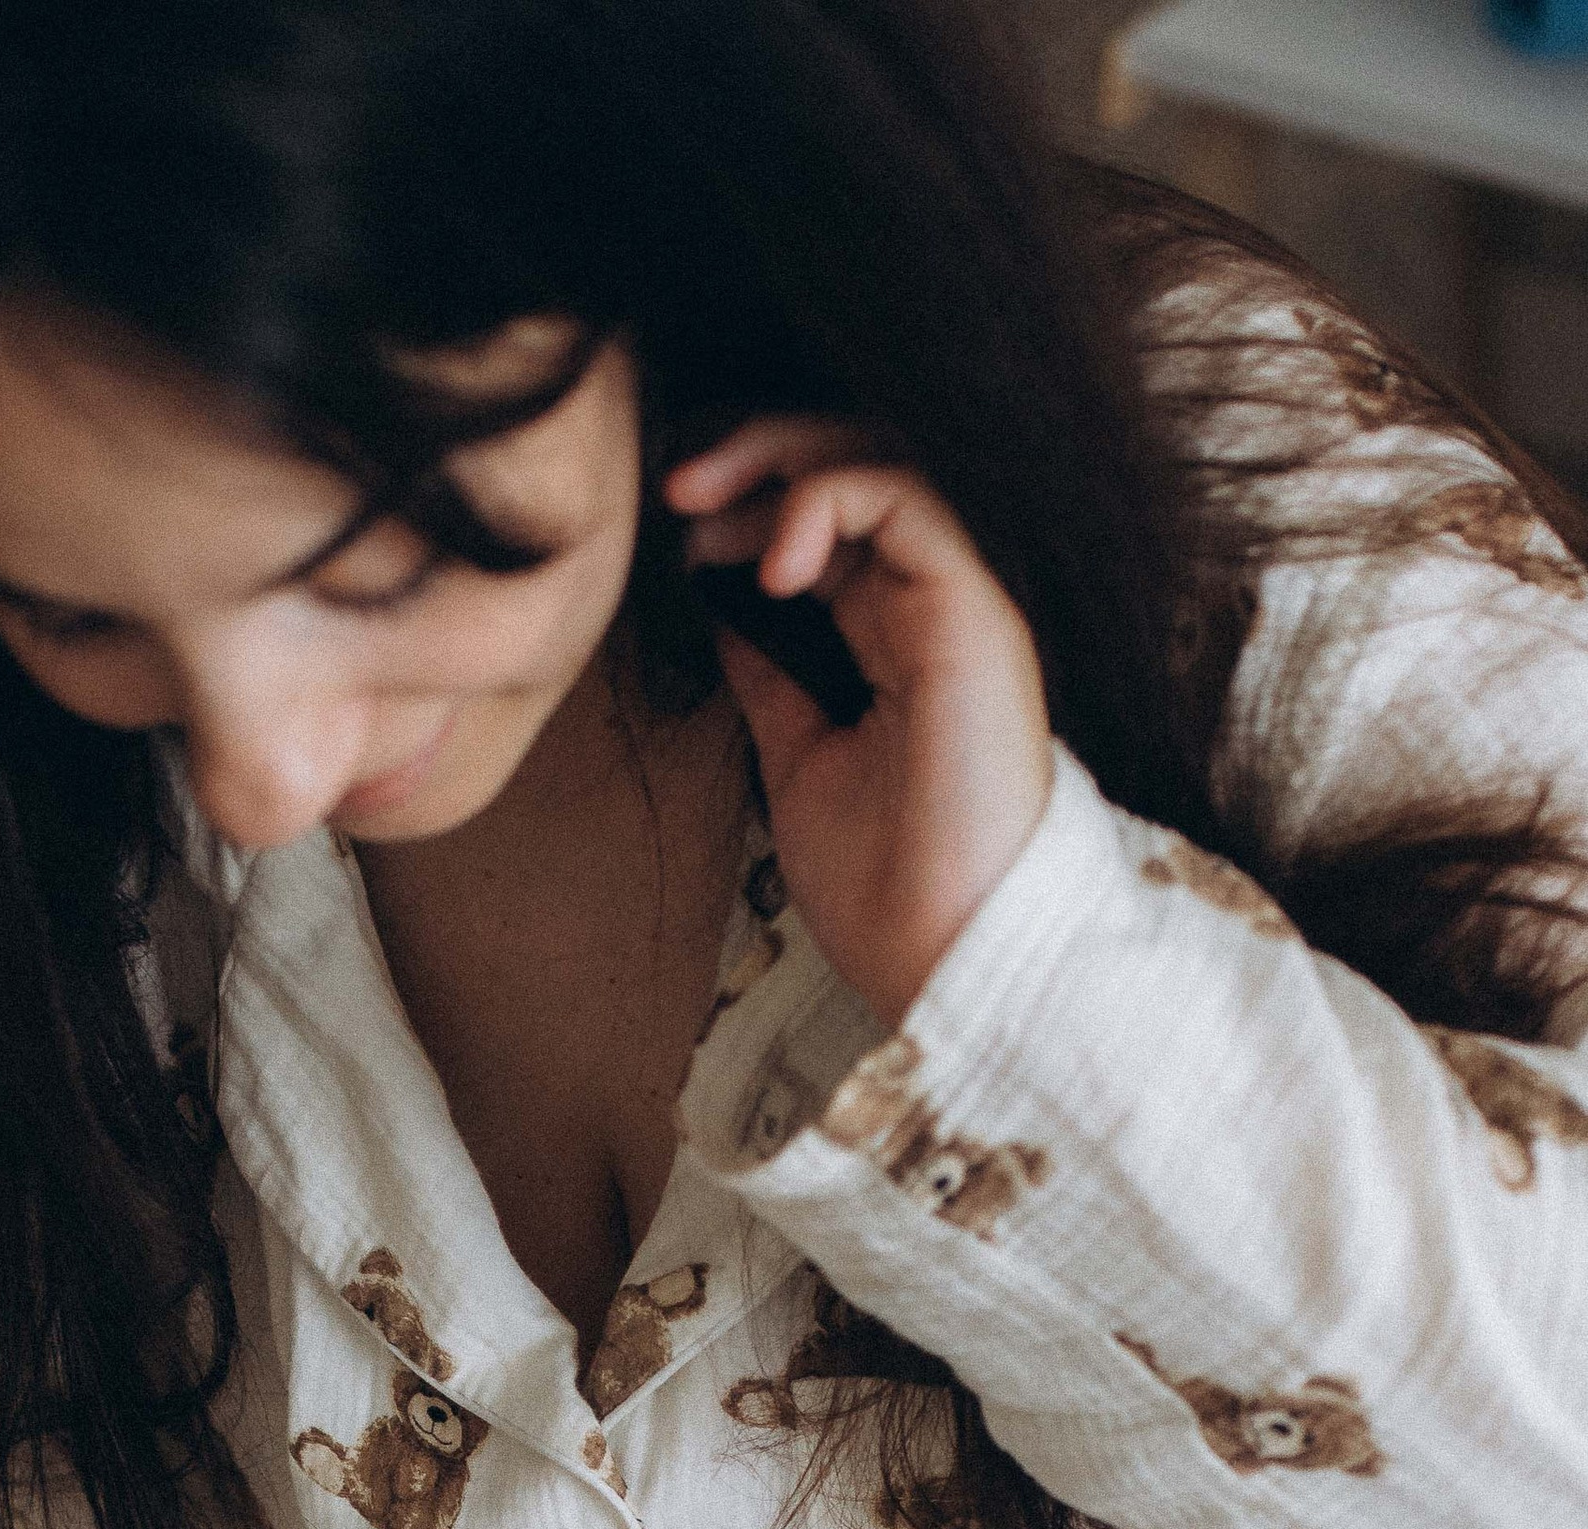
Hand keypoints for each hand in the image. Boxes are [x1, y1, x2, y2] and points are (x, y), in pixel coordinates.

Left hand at [665, 420, 1053, 1027]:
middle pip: (856, 469)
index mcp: (894, 636)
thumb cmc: (885, 883)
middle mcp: (932, 605)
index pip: (830, 521)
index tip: (677, 535)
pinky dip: (830, 500)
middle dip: (758, 455)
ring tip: (704, 502)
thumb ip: (771, 673)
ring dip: (785, 460)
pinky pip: (910, 500)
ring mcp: (958, 602)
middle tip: (677, 486)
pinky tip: (771, 560)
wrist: (943, 951)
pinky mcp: (974, 612)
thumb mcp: (797, 756)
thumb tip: (720, 601)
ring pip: (885, 462)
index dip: (750, 504)